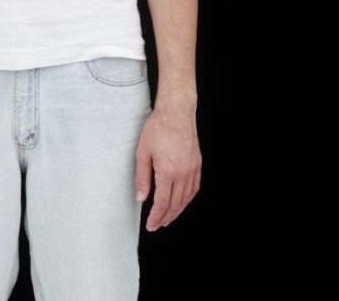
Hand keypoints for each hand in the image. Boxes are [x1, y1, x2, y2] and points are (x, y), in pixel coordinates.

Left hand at [135, 102, 201, 230]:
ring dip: (177, 211)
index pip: (162, 202)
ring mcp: (193, 169)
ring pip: (186, 198)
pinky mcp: (197, 165)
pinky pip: (194, 188)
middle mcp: (183, 173)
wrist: (176, 113)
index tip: (151, 225)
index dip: (156, 216)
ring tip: (167, 218)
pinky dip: (187, 199)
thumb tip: (141, 198)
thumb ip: (142, 178)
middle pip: (175, 204)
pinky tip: (181, 203)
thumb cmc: (157, 129)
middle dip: (166, 218)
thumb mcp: (142, 153)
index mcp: (168, 171)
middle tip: (157, 226)